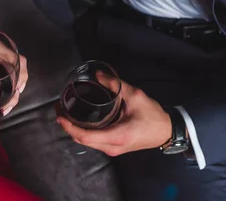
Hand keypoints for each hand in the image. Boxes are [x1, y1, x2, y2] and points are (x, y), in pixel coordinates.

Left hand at [0, 27, 28, 116]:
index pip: (17, 59)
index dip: (21, 74)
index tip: (16, 90)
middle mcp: (2, 54)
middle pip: (19, 72)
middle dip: (15, 92)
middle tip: (4, 109)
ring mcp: (0, 60)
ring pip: (15, 77)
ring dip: (12, 94)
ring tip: (3, 110)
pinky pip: (8, 78)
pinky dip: (7, 90)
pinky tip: (2, 101)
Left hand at [57, 77, 171, 156]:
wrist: (167, 131)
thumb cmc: (153, 115)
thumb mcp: (135, 96)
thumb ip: (115, 84)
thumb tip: (97, 75)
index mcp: (116, 136)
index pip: (85, 136)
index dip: (68, 126)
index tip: (58, 115)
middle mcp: (112, 147)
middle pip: (82, 140)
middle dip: (67, 126)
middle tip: (58, 110)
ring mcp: (113, 150)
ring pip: (87, 143)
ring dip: (74, 130)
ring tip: (65, 114)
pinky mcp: (114, 148)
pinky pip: (94, 142)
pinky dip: (83, 132)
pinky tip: (78, 120)